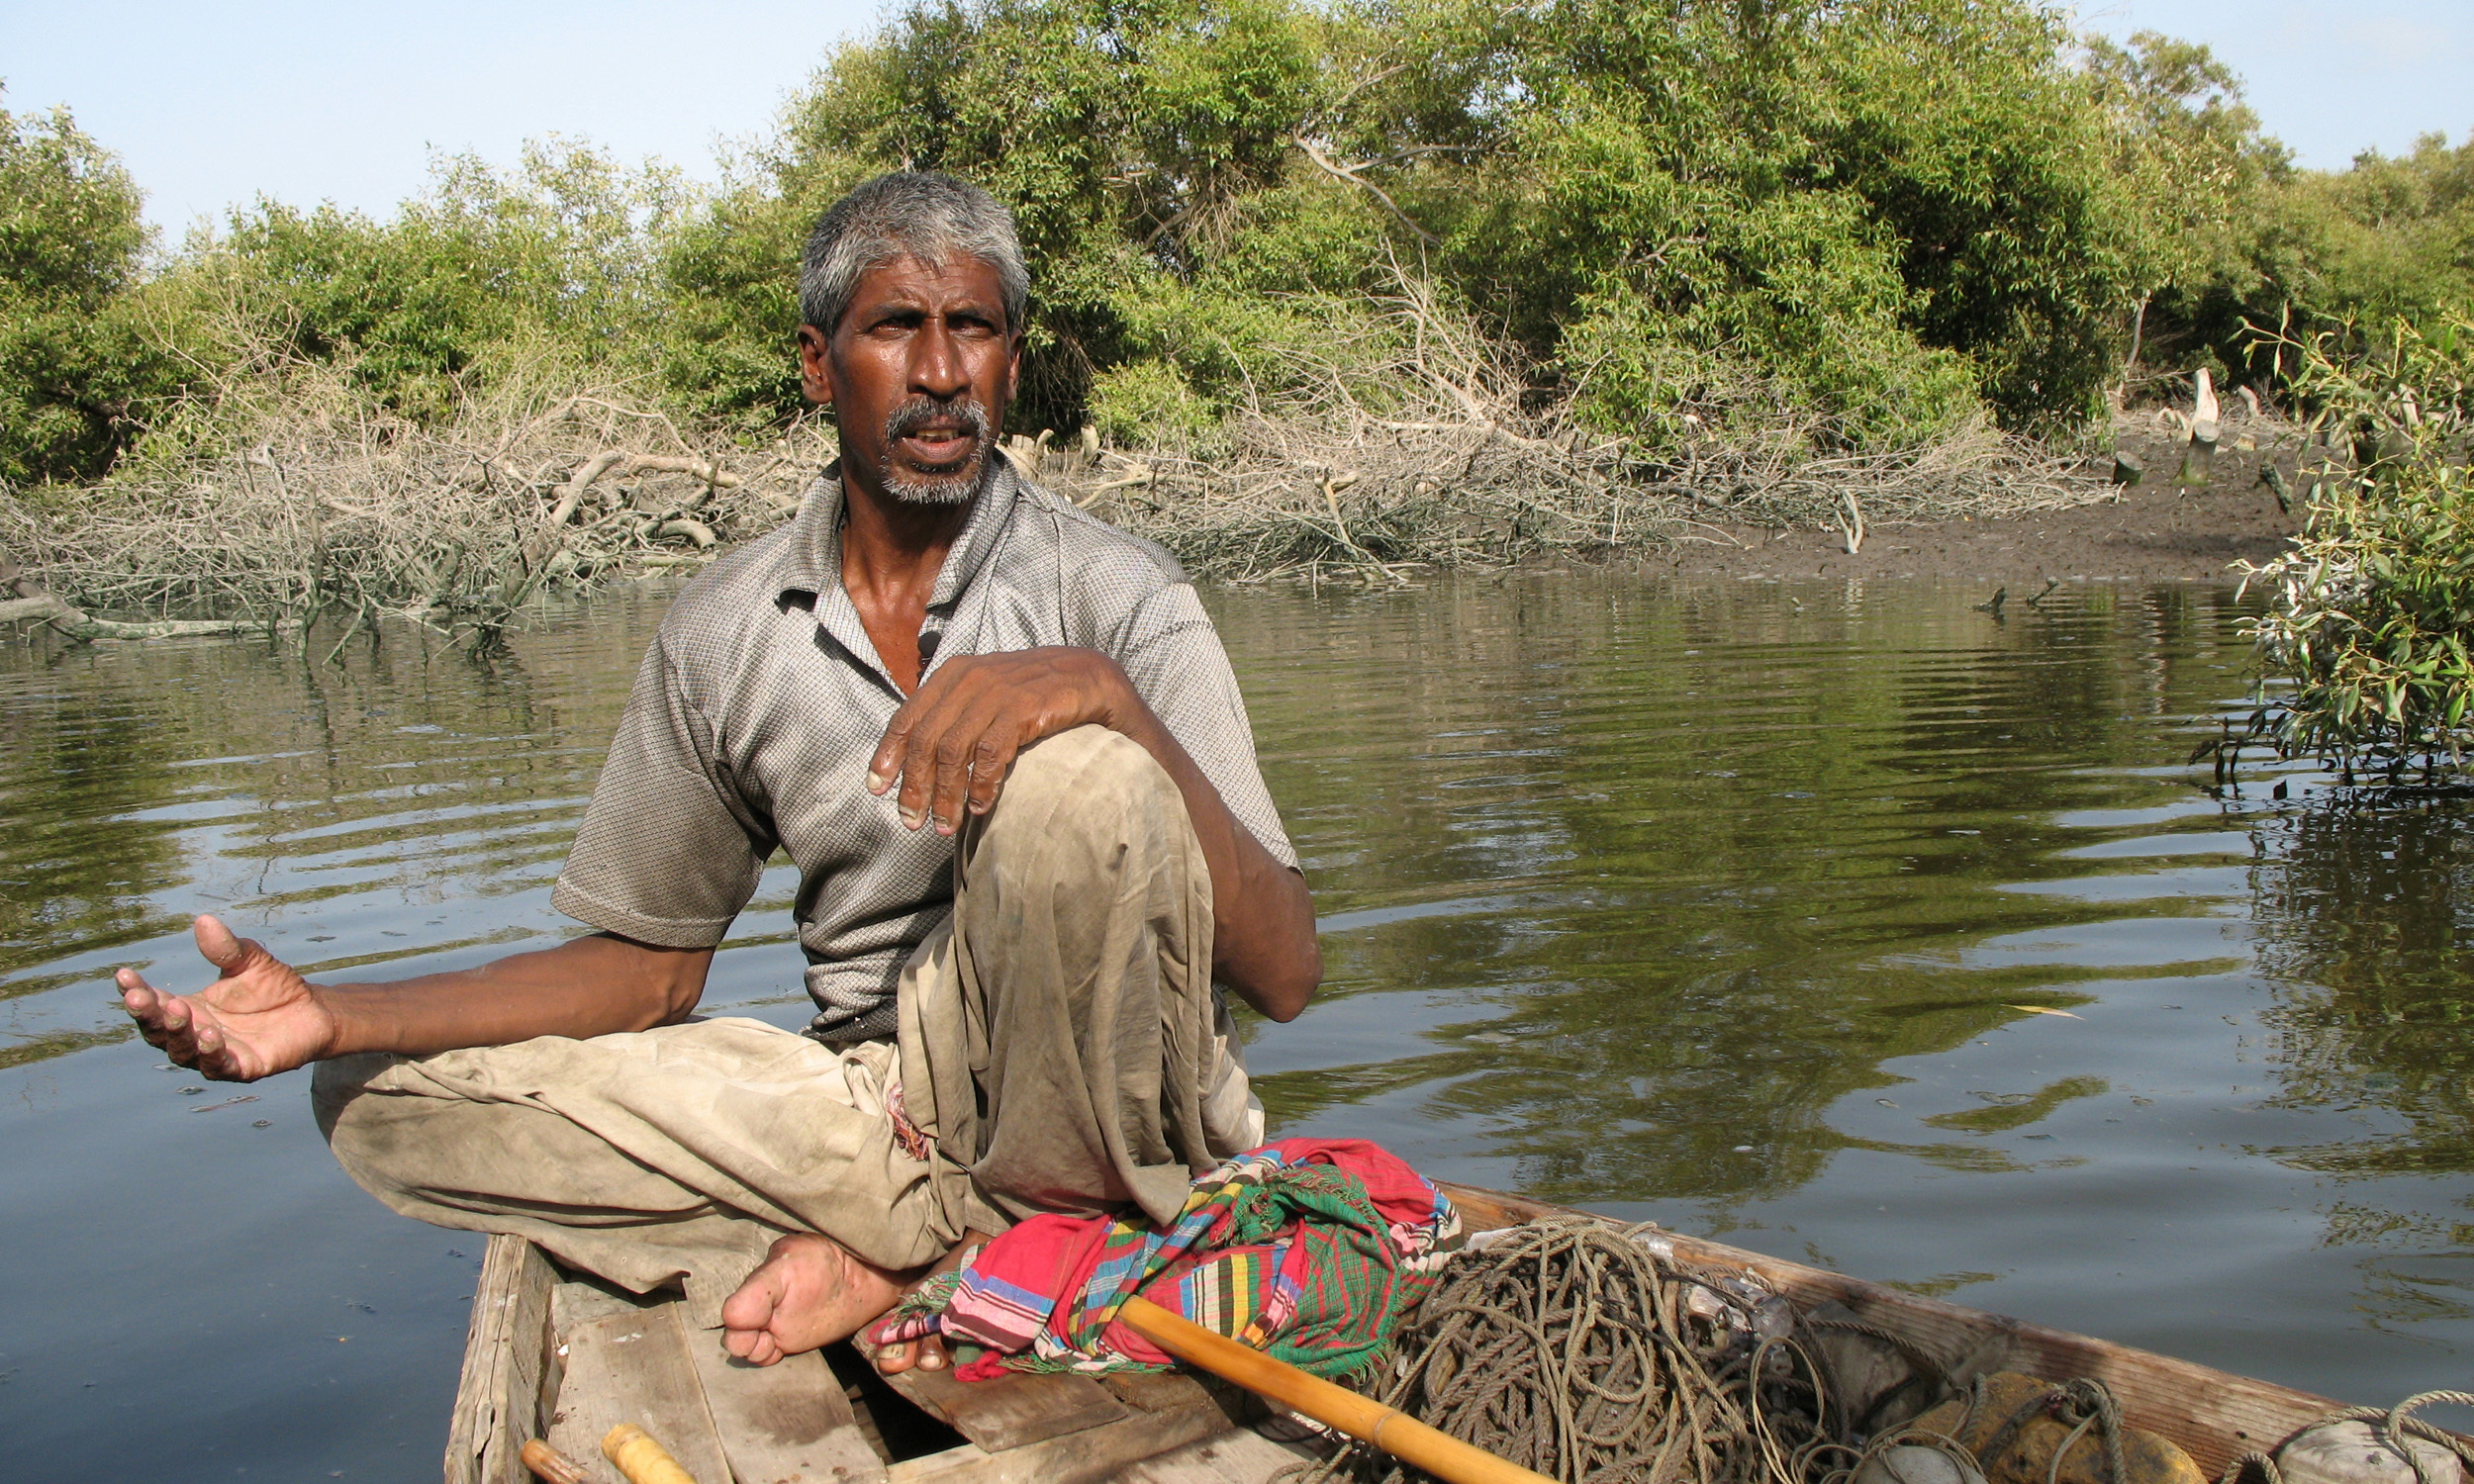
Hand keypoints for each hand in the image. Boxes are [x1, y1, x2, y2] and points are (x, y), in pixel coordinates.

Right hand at [117, 915, 338, 1081]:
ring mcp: (216, 1054)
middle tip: (141, 997)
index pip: (152, 1003)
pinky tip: (210, 1036)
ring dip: (178, 1033)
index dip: (135, 991)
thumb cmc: (274, 986)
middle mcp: (194, 1034)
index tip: (123, 974)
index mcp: (188, 1008)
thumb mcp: (249, 960)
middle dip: (148, 1015)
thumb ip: (226, 948)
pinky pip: (220, 1066)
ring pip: (183, 1051)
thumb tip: (204, 921)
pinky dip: (211, 1053)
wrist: (314, 1011)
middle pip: (159, 1031)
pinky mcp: (242, 1068)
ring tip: (178, 1011)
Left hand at [868, 648, 1135, 834]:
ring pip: (952, 750)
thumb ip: (956, 713)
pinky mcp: (1024, 706)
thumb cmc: (1036, 694)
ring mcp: (996, 690)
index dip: (888, 756)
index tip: (877, 790)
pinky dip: (980, 784)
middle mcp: (970, 678)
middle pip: (925, 740)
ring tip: (946, 825)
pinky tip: (980, 806)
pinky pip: (990, 753)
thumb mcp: (988, 695)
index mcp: (953, 674)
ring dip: (945, 795)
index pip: (907, 717)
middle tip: (912, 822)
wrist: (1092, 679)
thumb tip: (918, 756)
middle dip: (915, 786)